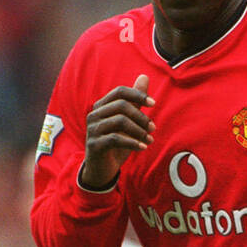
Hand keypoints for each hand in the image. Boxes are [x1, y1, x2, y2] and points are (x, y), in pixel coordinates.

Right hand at [80, 74, 154, 189]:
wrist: (102, 169)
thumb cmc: (116, 144)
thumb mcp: (128, 121)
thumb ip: (135, 101)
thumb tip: (144, 77)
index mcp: (102, 106)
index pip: (120, 92)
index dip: (137, 95)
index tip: (153, 104)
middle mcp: (94, 115)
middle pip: (121, 105)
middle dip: (141, 116)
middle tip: (153, 128)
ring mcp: (92, 129)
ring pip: (119, 122)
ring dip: (139, 131)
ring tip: (150, 139)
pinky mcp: (94, 144)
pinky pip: (115, 139)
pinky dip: (132, 142)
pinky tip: (143, 147)